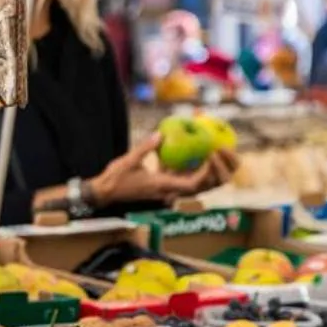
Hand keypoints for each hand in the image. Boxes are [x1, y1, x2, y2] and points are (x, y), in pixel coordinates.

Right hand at [87, 133, 230, 207]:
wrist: (106, 193)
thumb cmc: (115, 178)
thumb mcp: (128, 161)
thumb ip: (145, 148)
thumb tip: (159, 134)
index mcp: (162, 186)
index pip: (192, 184)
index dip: (206, 172)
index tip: (211, 155)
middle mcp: (170, 192)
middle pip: (204, 187)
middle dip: (218, 173)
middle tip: (220, 150)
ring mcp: (170, 192)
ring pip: (200, 186)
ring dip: (213, 172)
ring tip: (217, 151)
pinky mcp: (168, 188)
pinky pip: (190, 180)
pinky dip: (200, 170)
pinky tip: (203, 153)